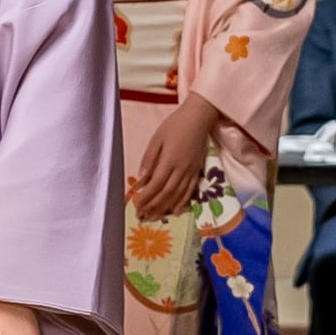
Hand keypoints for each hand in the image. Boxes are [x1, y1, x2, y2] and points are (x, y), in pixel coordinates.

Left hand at [127, 98, 214, 220]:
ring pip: (178, 195)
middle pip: (166, 193)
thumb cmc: (175, 125)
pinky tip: (175, 210)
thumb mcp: (157, 138)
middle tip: (143, 216)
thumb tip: (141, 179)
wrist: (199, 118)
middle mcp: (182, 169)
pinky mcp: (198, 171)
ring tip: (154, 216)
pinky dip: (182, 202)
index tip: (136, 205)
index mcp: (169, 160)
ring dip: (165, 208)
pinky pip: (190, 191)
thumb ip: (149, 159)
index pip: (156, 185)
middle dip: (153, 206)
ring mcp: (191, 171)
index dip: (146, 198)